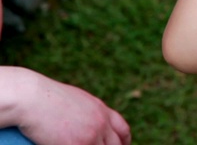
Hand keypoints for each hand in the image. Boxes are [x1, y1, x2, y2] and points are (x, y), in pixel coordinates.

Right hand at [16, 69, 130, 144]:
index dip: (123, 141)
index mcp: (101, 110)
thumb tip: (88, 121)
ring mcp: (90, 136)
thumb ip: (88, 112)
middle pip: (115, 144)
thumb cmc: (46, 97)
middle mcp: (101, 123)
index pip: (122, 129)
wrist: (32, 97)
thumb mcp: (76, 100)